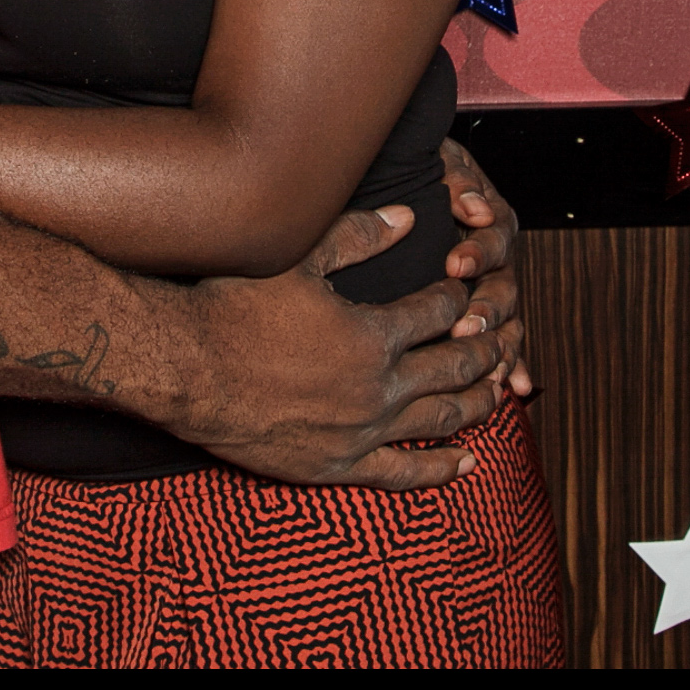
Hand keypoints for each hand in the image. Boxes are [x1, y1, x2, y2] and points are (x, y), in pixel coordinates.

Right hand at [166, 205, 507, 489]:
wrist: (187, 371)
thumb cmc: (234, 308)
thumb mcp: (297, 259)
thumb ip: (357, 235)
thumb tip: (410, 216)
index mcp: (374, 334)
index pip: (440, 312)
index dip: (458, 296)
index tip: (464, 288)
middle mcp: (379, 387)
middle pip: (455, 365)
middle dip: (485, 346)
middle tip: (502, 335)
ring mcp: (362, 431)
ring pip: (443, 419)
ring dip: (478, 401)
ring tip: (499, 389)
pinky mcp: (340, 465)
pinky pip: (405, 474)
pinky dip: (442, 469)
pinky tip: (468, 463)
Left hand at [435, 136, 533, 401]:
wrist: (415, 179)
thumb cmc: (425, 167)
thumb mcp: (441, 160)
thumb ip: (459, 178)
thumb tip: (477, 208)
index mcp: (491, 220)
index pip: (493, 238)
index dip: (478, 252)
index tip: (455, 263)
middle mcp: (499, 258)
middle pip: (503, 286)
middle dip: (486, 308)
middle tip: (466, 326)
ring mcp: (496, 288)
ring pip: (507, 319)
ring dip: (500, 343)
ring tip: (490, 368)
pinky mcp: (488, 315)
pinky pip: (506, 343)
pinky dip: (513, 365)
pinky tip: (517, 389)